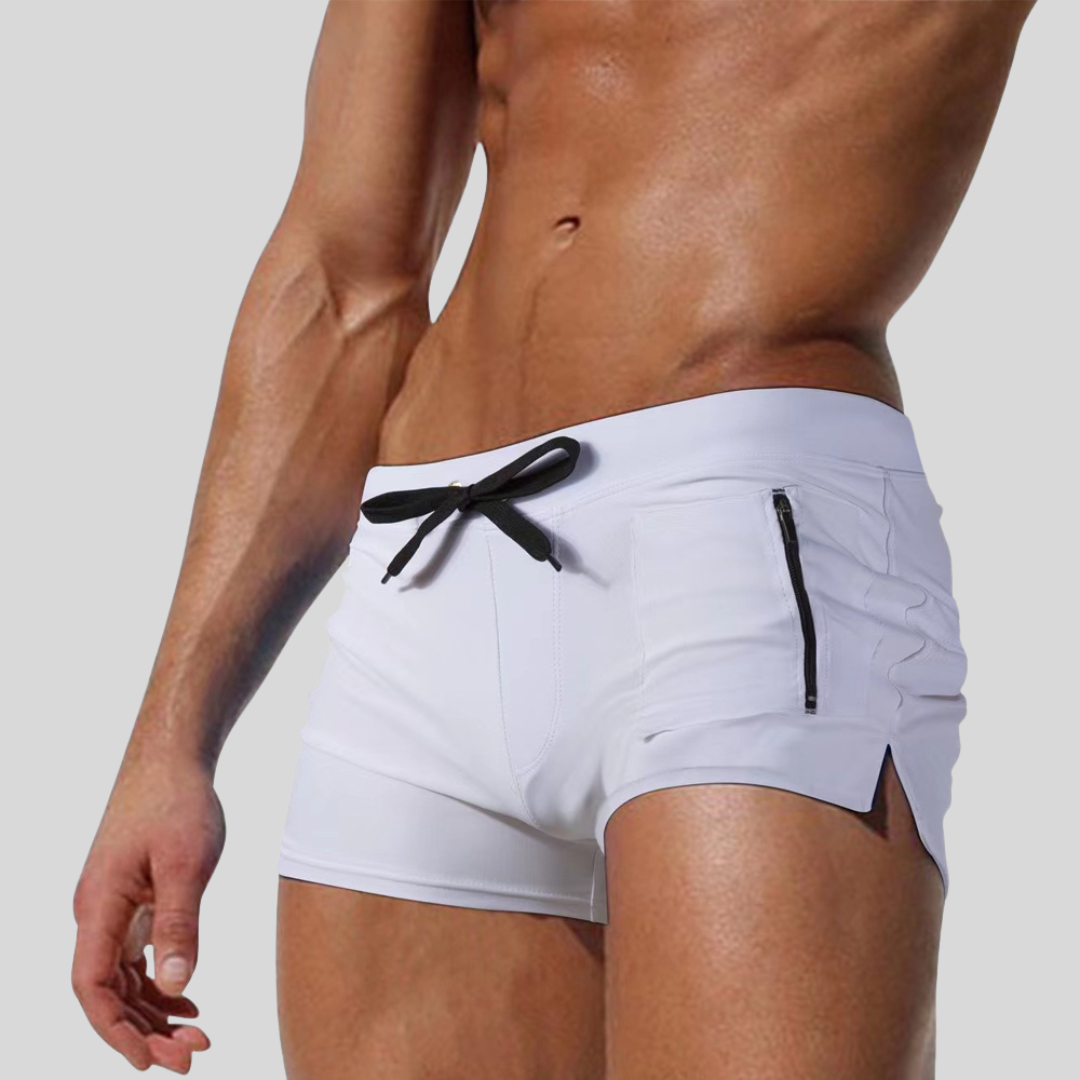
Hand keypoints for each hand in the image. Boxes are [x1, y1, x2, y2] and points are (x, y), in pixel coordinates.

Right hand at [72, 748, 224, 1071]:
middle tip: (192, 1057)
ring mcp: (113, 907)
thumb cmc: (177, 802)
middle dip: (143, 1033)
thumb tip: (175, 986)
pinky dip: (159, 985)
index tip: (153, 1062)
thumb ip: (181, 923)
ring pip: (123, 980)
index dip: (117, 1032)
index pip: (93, 988)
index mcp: (100, 907)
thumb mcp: (188, 863)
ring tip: (196, 1038)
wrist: (171, 758)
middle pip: (108, 993)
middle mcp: (98, 913)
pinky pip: (137, 957)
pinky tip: (188, 1002)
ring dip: (153, 1014)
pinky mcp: (132, 899)